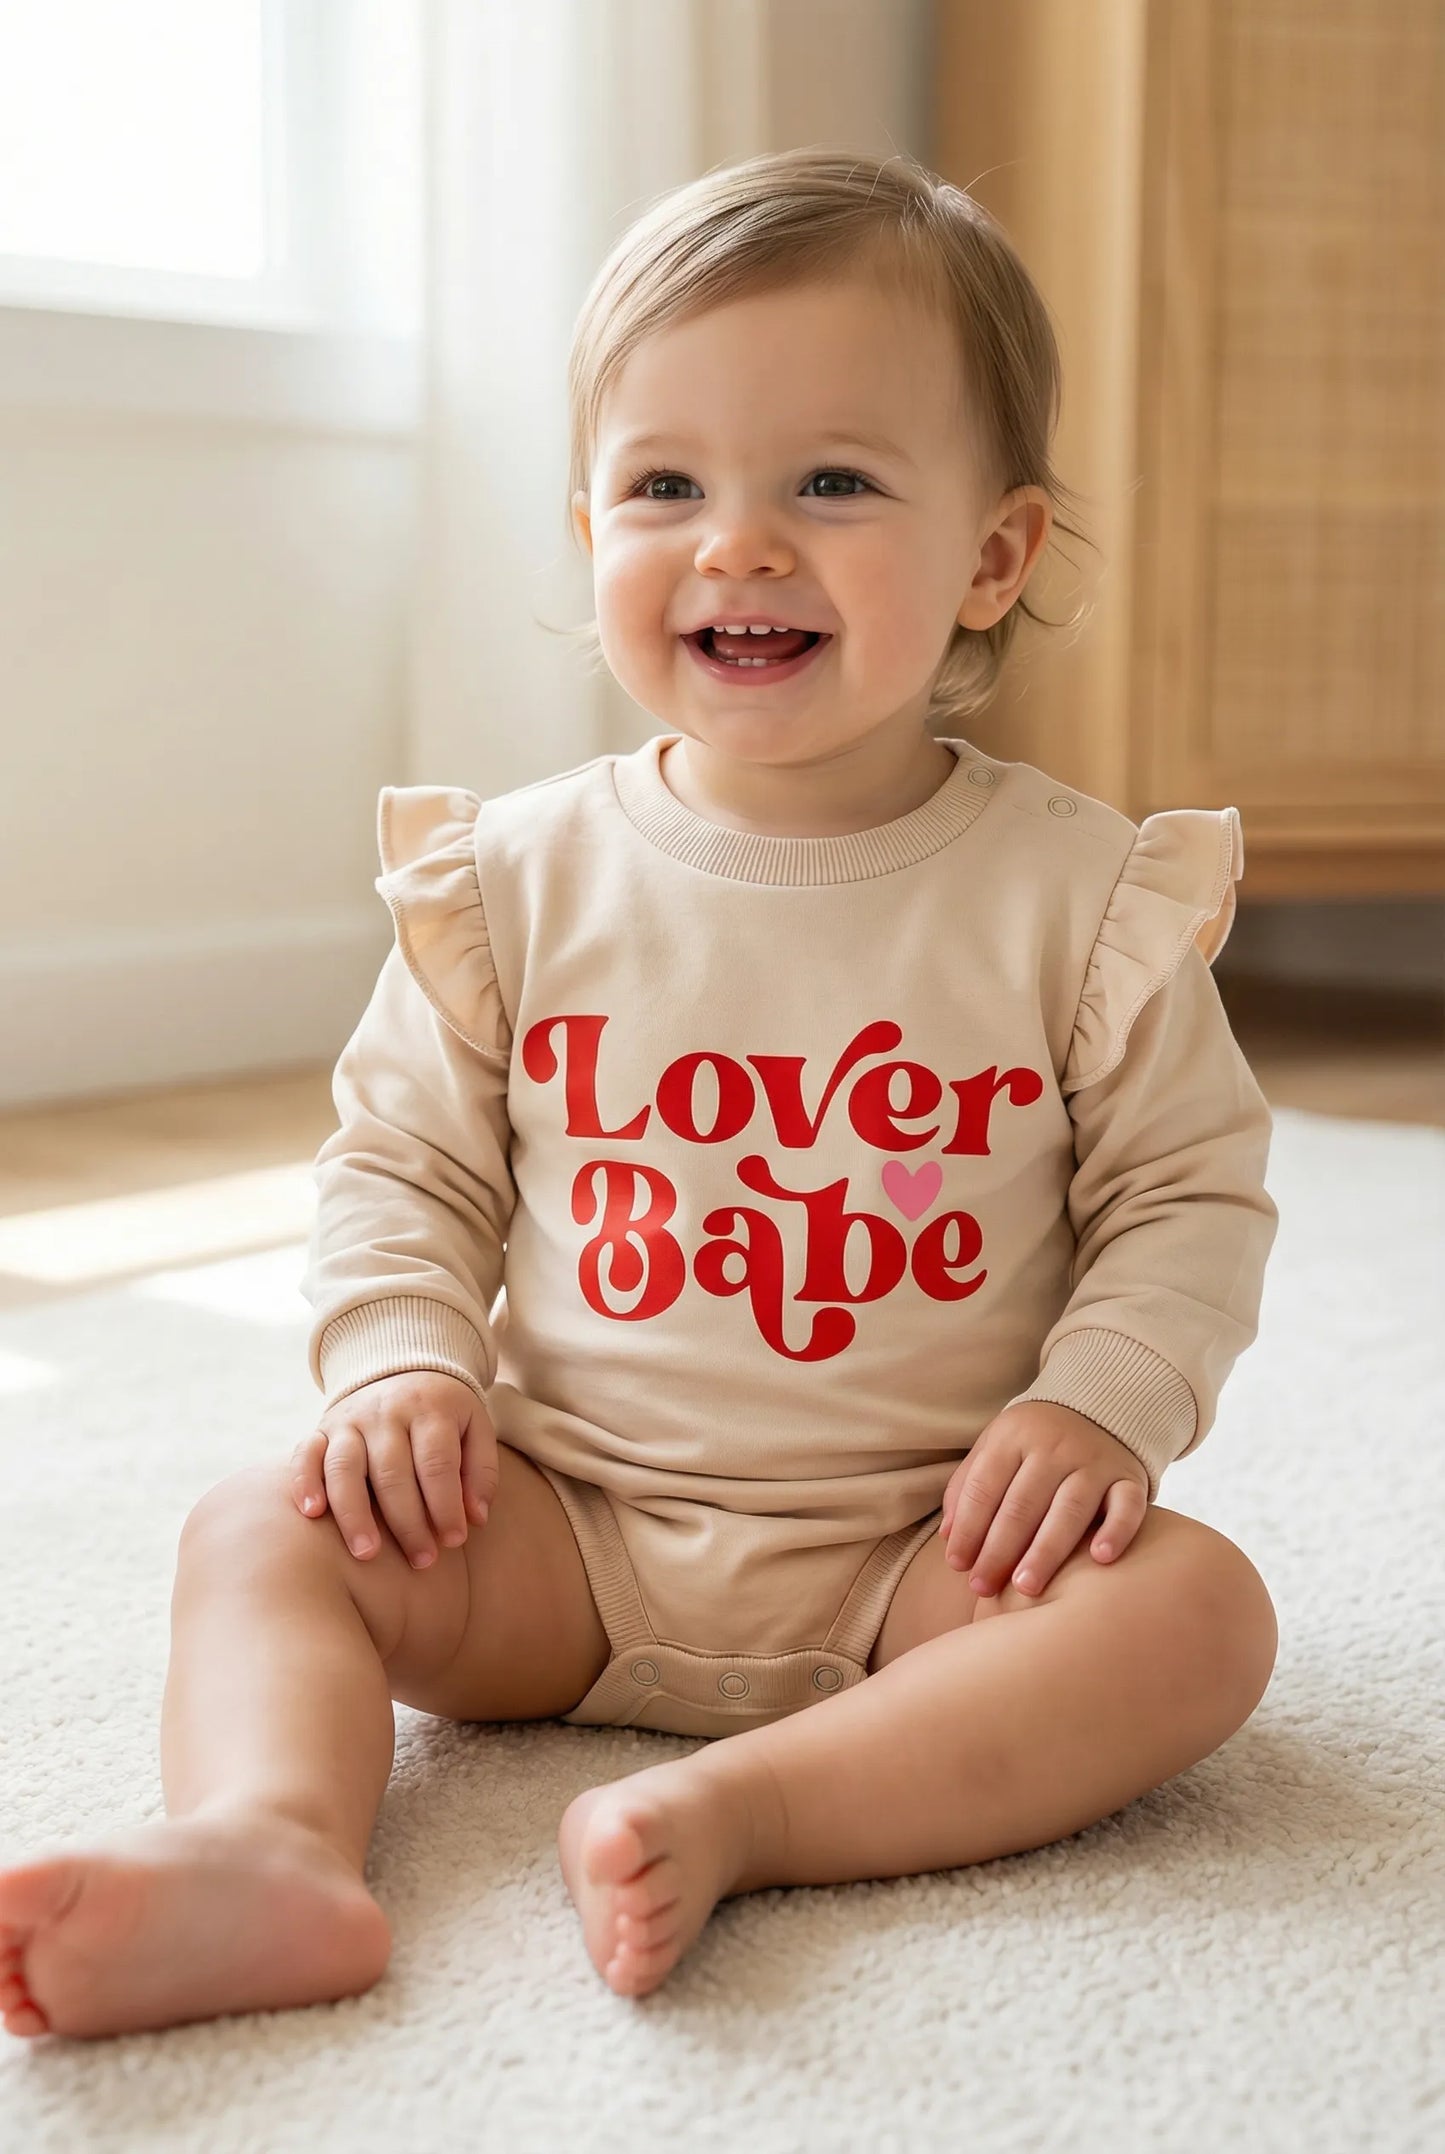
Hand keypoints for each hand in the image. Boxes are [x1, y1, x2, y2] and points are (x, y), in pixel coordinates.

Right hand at [290, 1370, 499, 1569]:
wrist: (401, 1368)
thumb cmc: (444, 1413)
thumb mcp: (475, 1428)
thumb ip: (480, 1471)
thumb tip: (475, 1518)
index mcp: (430, 1410)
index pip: (436, 1463)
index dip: (446, 1505)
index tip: (455, 1540)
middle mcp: (386, 1413)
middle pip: (392, 1473)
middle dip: (407, 1522)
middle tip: (422, 1561)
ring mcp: (349, 1421)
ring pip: (345, 1467)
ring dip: (354, 1514)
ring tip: (368, 1554)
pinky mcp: (321, 1429)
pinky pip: (305, 1454)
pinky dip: (304, 1482)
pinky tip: (312, 1514)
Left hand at [938, 1401, 1149, 1599]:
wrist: (1100, 1408)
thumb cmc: (1035, 1443)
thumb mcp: (996, 1448)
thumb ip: (969, 1487)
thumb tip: (950, 1539)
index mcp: (1014, 1436)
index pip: (985, 1486)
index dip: (969, 1528)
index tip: (958, 1566)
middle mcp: (1055, 1447)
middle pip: (1023, 1504)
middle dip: (1000, 1550)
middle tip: (984, 1587)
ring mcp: (1095, 1462)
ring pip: (1070, 1509)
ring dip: (1046, 1550)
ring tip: (1026, 1587)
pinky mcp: (1130, 1478)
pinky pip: (1128, 1505)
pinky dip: (1117, 1531)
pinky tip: (1101, 1559)